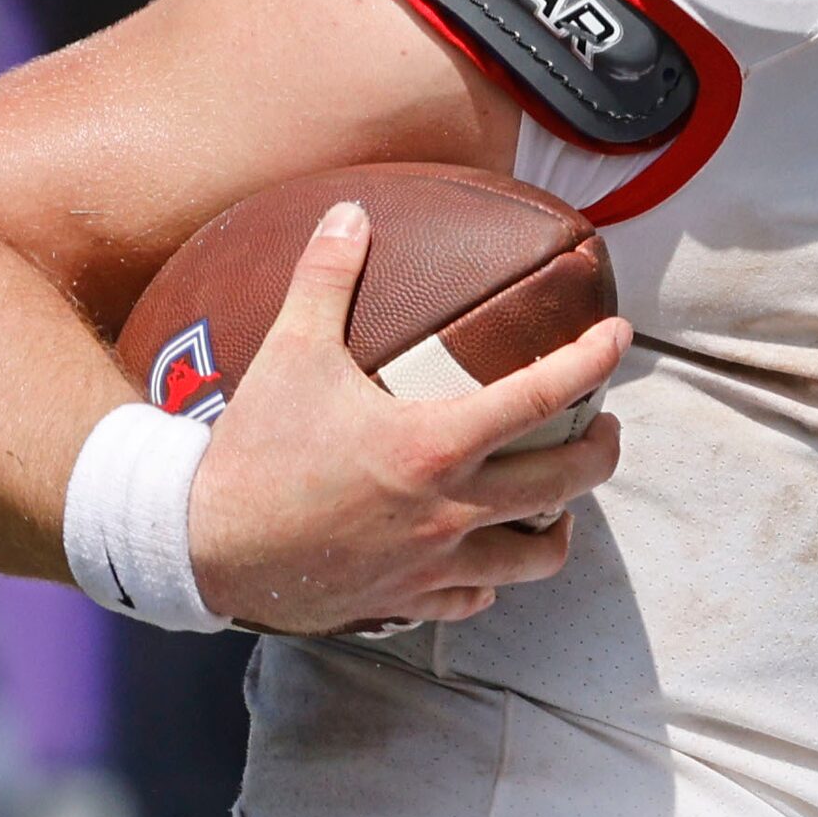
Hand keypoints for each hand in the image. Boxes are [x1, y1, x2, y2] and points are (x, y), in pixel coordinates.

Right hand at [186, 203, 628, 632]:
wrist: (196, 547)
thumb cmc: (252, 447)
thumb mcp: (290, 351)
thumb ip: (327, 278)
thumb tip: (350, 212)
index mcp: (435, 445)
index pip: (546, 393)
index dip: (595, 360)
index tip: (620, 337)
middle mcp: (449, 509)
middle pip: (567, 482)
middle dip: (602, 451)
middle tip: (604, 427)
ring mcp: (432, 564)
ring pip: (535, 557)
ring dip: (558, 526)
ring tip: (559, 502)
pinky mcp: (403, 604)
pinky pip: (472, 599)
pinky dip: (489, 580)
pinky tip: (484, 560)